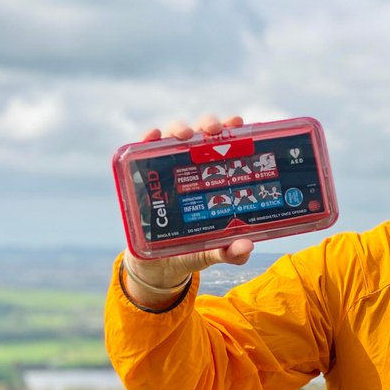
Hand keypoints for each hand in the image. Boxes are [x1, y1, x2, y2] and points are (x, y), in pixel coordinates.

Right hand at [121, 114, 251, 307]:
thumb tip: (247, 246)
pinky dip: (147, 140)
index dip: (232, 131)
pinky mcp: (144, 178)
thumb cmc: (193, 250)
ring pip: (173, 138)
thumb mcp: (215, 251)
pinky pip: (143, 153)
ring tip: (185, 135)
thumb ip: (232, 251)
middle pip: (201, 136)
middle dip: (208, 125)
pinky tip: (151, 136)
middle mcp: (193, 168)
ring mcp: (168, 170)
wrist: (160, 266)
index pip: (225, 149)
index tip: (238, 123)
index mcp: (215, 179)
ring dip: (178, 129)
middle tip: (213, 131)